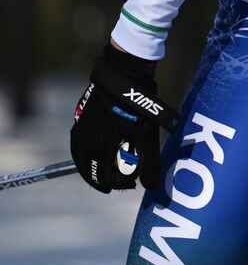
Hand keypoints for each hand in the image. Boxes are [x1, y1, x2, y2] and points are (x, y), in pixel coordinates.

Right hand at [70, 43, 180, 192]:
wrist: (122, 77)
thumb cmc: (137, 107)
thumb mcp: (147, 135)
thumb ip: (149, 162)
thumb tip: (152, 187)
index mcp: (100, 148)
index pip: (104, 177)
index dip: (118, 183)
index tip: (130, 183)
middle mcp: (86, 141)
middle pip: (90, 169)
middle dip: (103, 178)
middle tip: (115, 183)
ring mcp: (81, 129)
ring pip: (81, 157)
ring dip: (92, 167)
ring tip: (103, 173)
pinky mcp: (80, 119)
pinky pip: (78, 144)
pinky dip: (85, 154)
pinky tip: (93, 154)